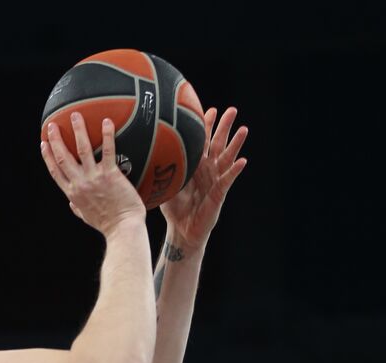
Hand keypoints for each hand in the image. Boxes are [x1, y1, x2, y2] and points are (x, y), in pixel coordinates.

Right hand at [41, 113, 145, 235]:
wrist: (123, 229)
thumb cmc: (108, 225)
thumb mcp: (86, 217)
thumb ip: (77, 209)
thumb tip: (70, 204)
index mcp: (73, 194)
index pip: (55, 171)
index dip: (48, 156)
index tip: (44, 144)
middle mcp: (80, 184)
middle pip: (63, 157)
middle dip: (56, 139)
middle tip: (54, 124)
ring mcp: (94, 178)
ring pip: (82, 149)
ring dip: (77, 130)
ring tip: (75, 116)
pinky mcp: (110, 175)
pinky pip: (108, 150)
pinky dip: (107, 135)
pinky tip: (106, 122)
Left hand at [160, 107, 247, 252]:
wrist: (181, 230)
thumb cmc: (174, 209)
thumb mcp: (165, 185)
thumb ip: (161, 171)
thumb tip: (142, 156)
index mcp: (195, 166)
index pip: (202, 141)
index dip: (206, 126)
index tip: (209, 109)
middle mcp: (208, 170)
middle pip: (218, 144)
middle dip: (225, 127)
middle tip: (232, 110)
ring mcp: (215, 180)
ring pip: (227, 158)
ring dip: (235, 144)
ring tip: (243, 130)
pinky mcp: (219, 194)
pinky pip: (228, 180)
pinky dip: (235, 171)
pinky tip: (242, 161)